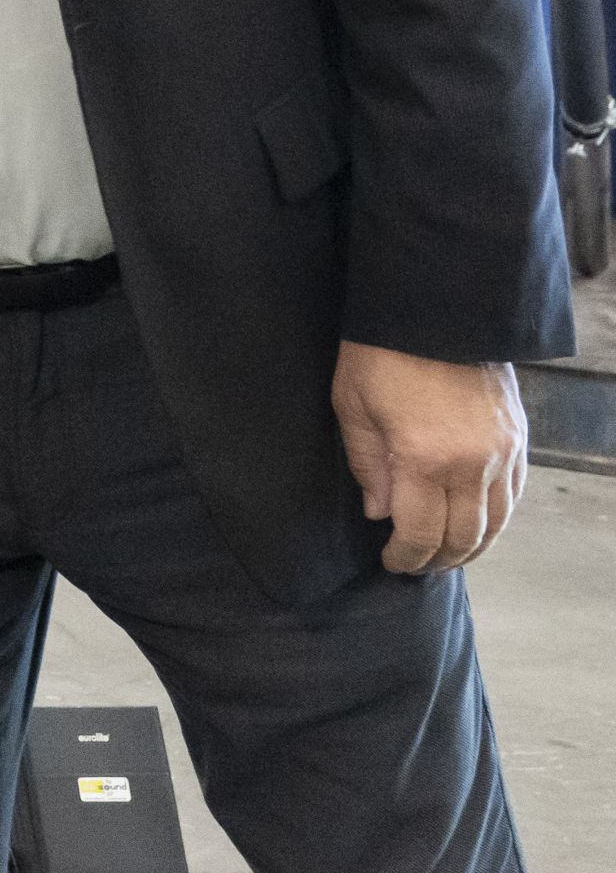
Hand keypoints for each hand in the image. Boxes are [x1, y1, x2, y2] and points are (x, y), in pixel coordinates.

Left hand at [331, 339, 528, 572]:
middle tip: (417, 566)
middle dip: (439, 559)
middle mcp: (474, 463)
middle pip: (465, 536)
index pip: (421, 533)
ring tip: (447, 554)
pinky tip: (478, 522)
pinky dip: (498, 517)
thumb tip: (379, 513)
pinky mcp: (519, 436)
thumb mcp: (353, 408)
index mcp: (425, 459)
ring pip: (498, 521)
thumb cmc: (381, 352)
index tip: (391, 563)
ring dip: (474, 545)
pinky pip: (515, 493)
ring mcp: (504, 450)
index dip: (406, 557)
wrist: (435, 306)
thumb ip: (367, 467)